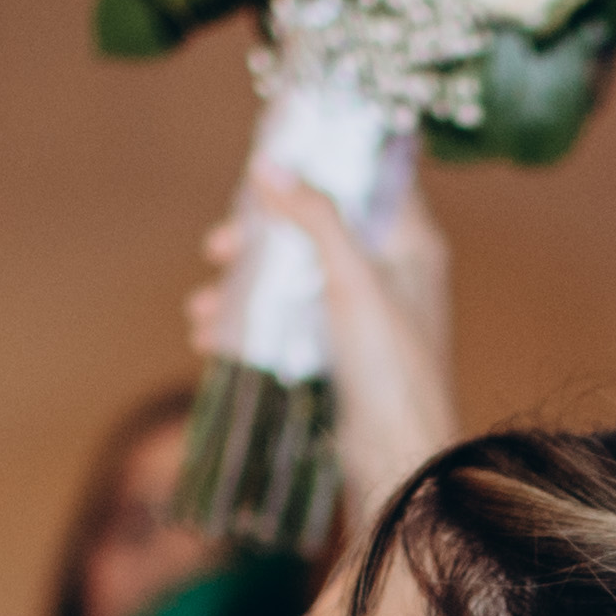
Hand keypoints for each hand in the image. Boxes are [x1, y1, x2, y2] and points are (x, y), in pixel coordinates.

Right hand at [198, 170, 458, 535]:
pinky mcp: (339, 356)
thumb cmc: (391, 369)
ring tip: (203, 308)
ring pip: (294, 278)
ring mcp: (362, 316)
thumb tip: (269, 166)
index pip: (372, 176)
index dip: (324, 158)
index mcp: (411, 243)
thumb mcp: (353, 280)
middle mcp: (390, 273)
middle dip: (261, 235)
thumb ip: (315, 218)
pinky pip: (288, 325)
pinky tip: (212, 339)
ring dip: (244, 288)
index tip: (273, 152)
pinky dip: (250, 327)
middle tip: (218, 247)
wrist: (400, 464)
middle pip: (318, 227)